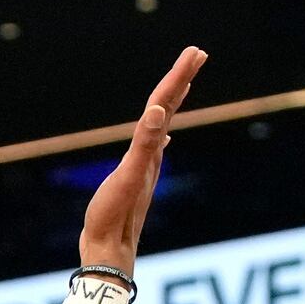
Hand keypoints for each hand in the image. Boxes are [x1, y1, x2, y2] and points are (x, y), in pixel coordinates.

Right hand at [80, 45, 206, 272]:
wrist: (108, 251)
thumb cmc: (114, 217)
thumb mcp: (128, 177)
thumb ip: (144, 144)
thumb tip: (159, 112)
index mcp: (149, 148)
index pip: (166, 104)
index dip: (179, 76)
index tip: (195, 52)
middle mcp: (151, 153)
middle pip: (168, 108)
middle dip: (181, 79)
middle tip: (197, 53)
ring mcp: (144, 165)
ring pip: (162, 123)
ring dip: (173, 99)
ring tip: (184, 81)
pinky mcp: (134, 177)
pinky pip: (151, 145)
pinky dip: (158, 131)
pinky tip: (163, 133)